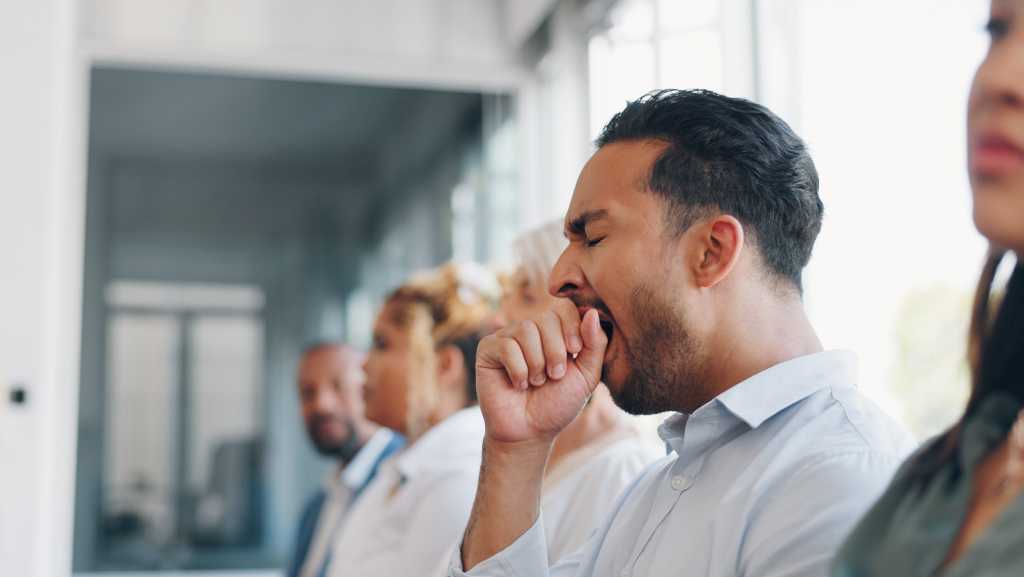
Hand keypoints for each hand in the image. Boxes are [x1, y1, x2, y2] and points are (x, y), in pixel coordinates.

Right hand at [475, 300, 607, 444]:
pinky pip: (507, 346)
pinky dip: (518, 370)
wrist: (529, 432)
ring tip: (536, 383)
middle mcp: (531, 330)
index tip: (575, 350)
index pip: (565, 307)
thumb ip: (595, 344)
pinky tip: (518, 385)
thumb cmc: (558, 404)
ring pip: (526, 330)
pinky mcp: (488, 349)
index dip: (572, 326)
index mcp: (555, 332)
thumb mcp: (586, 376)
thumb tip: (591, 312)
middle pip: (546, 318)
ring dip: (537, 363)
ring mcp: (507, 337)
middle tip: (554, 376)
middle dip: (556, 351)